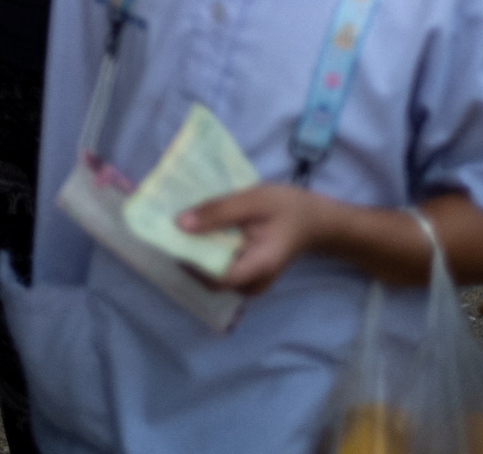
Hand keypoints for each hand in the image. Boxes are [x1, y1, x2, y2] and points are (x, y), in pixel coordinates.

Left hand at [180, 184, 327, 294]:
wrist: (314, 220)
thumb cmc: (288, 208)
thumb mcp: (254, 200)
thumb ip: (219, 211)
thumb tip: (179, 224)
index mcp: (259, 266)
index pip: (215, 277)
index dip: (189, 260)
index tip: (170, 237)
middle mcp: (252, 282)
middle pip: (208, 277)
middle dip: (186, 253)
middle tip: (167, 226)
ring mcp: (248, 281)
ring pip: (210, 272)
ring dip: (193, 251)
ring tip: (180, 224)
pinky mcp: (244, 273)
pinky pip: (218, 266)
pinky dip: (205, 249)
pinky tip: (197, 228)